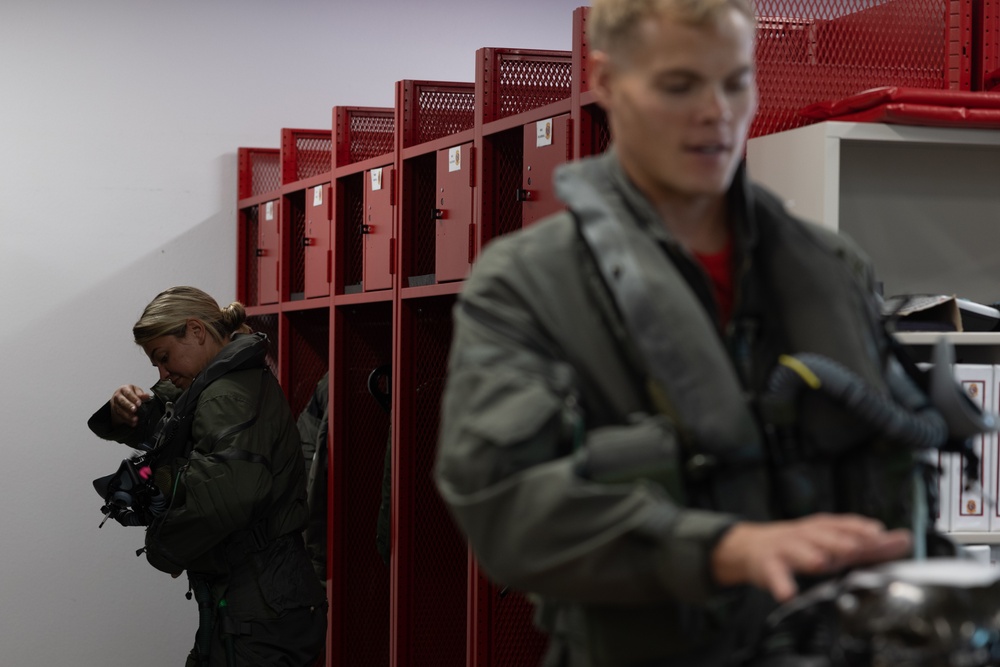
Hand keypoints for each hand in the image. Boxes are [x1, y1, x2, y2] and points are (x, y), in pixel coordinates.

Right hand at [109, 384, 150, 426]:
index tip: (139, 403)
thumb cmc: (130, 393)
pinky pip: (120, 417)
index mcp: (124, 389)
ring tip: (135, 419)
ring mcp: (115, 404)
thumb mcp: (136, 391)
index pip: (128, 393)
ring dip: (128, 416)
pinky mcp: (115, 411)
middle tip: (135, 410)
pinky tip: (133, 423)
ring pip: (120, 410)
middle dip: (128, 406)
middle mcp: (118, 396)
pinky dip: (127, 421)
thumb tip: (146, 396)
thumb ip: (141, 394)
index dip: (134, 398)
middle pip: (122, 401)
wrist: (120, 397)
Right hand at [711, 513, 911, 601]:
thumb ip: (866, 544)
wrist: (750, 546)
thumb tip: (903, 540)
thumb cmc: (798, 545)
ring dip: (809, 556)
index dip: (862, 530)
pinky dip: (781, 584)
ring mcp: (786, 550)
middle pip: (823, 536)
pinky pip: (775, 576)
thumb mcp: (829, 540)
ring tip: (820, 563)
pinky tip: (788, 594)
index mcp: (823, 530)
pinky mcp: (768, 566)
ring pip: (798, 551)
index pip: (845, 526)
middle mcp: (806, 536)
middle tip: (856, 547)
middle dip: (839, 541)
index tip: (881, 535)